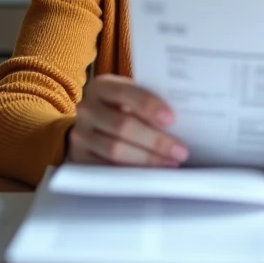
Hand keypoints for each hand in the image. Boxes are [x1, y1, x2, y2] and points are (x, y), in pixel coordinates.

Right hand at [66, 74, 189, 166]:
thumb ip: (148, 104)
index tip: (171, 119)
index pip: (126, 92)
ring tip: (171, 163)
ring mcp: (80, 135)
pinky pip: (106, 169)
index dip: (149, 105)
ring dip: (147, 160)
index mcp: (102, 87)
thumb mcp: (129, 99)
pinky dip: (130, 173)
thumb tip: (183, 118)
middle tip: (181, 151)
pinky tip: (150, 175)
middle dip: (155, 140)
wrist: (90, 127)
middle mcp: (87, 108)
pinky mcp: (80, 158)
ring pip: (115, 150)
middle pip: (122, 125)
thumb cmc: (121, 110)